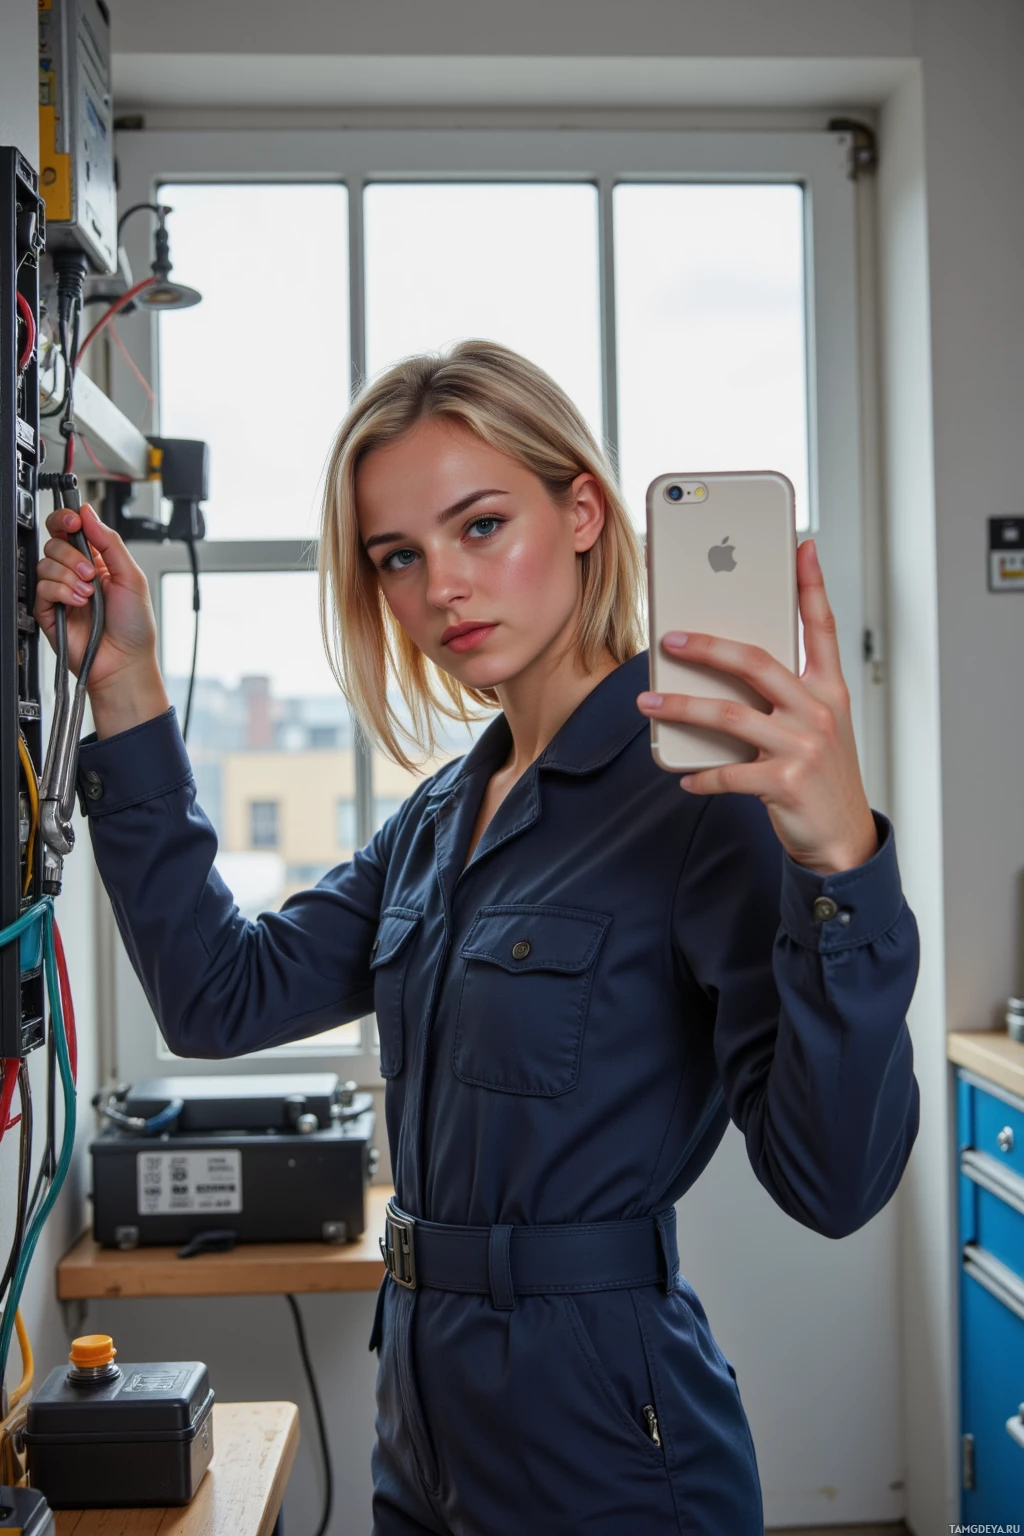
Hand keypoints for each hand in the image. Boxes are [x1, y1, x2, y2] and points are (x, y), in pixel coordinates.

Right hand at [34, 502, 169, 733]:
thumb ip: (110, 542)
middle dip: (72, 554)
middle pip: (54, 542)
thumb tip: (88, 513)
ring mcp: (61, 591)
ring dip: (69, 576)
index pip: (70, 529)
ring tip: (88, 595)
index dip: (67, 520)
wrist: (125, 661)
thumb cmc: (135, 627)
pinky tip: (78, 603)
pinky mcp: (48, 610)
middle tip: (90, 573)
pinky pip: (42, 587)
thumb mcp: (132, 576)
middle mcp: (75, 573)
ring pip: (46, 563)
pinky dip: (61, 592)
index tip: (74, 522)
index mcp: (96, 561)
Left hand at [636, 538, 877, 875]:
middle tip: (668, 639)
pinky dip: (701, 774)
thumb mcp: (813, 727)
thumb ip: (781, 695)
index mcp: (828, 690)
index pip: (822, 626)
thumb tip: (719, 669)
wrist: (843, 839)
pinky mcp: (787, 783)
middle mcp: (819, 711)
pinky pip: (729, 773)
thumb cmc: (818, 776)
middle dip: (707, 646)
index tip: (802, 545)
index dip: (812, 585)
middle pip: (757, 662)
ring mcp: (804, 747)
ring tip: (648, 704)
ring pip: (730, 715)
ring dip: (682, 708)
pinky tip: (683, 775)